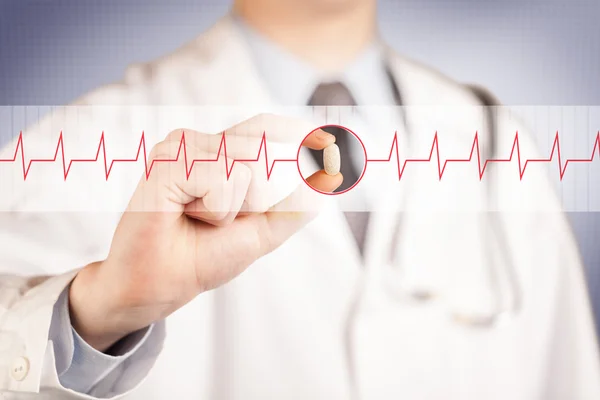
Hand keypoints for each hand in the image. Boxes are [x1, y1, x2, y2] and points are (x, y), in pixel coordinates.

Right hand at [68, 114, 341, 351]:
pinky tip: (185, 213)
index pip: (267, 128)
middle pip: (265, 148)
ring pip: (245, 164)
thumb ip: (294, 206)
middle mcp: (202, 143)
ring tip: (200, 217)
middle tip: (219, 219)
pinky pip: (222, 177)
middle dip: (259, 198)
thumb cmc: (203, 257)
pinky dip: (216, 209)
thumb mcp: (263, 231)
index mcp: (220, 153)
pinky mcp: (168, 160)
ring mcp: (183, 147)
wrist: (159, 284)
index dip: (297, 134)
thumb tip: (328, 182)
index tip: (328, 143)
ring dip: (234, 208)